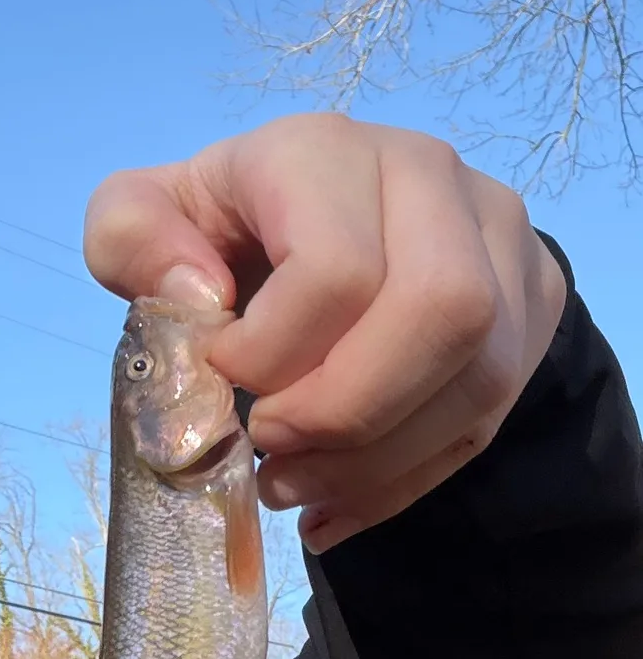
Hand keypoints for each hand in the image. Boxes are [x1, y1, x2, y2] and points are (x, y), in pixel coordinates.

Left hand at [83, 114, 567, 551]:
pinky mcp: (528, 309)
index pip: (338, 269)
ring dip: (371, 461)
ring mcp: (498, 243)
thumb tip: (196, 294)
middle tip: (267, 447)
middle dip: (342, 413)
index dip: (273, 354)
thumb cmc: (214, 234)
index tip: (220, 378)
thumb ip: (130, 237)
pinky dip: (399, 484)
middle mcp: (430, 179)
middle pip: (442, 312)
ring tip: (289, 485)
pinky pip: (487, 420)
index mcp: (326, 153)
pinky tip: (330, 506)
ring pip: (479, 375)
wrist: (308, 228)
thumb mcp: (139, 219)